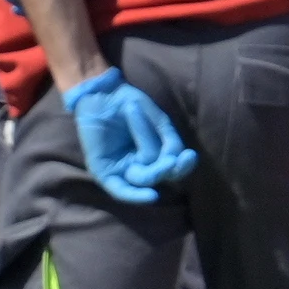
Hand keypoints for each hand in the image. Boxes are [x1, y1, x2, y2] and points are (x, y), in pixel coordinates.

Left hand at [64, 69, 194, 204]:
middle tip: (168, 152)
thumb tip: (175, 159)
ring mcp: (121, 170)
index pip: (173, 169)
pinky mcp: (104, 172)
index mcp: (153, 155)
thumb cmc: (128, 102)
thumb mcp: (157, 119)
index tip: (190, 156)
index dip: (183, 167)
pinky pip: (121, 190)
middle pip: (160, 176)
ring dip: (145, 147)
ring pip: (144, 176)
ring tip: (134, 112)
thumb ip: (169, 140)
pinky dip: (135, 195)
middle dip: (165, 166)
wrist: (99, 91)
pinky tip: (152, 196)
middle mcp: (138, 166)